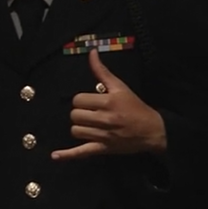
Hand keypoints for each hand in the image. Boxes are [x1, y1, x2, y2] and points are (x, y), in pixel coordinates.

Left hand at [51, 50, 166, 160]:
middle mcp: (104, 119)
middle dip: (80, 113)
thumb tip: (91, 52)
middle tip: (91, 113)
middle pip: (75, 115)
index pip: (78, 100)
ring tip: (89, 125)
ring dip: (79, 127)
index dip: (82, 100)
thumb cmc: (135, 107)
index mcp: (108, 102)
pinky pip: (81, 152)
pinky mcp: (103, 149)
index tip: (91, 101)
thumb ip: (102, 71)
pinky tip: (54, 155)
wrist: (152, 130)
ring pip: (75, 130)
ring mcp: (103, 136)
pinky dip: (68, 155)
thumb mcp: (120, 87)